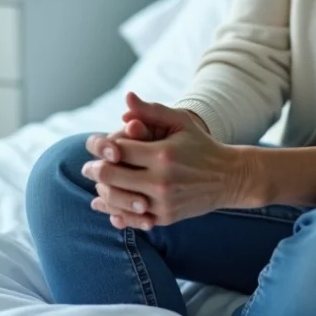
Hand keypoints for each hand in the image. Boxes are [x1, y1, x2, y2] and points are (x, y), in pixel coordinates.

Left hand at [82, 93, 249, 229]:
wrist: (228, 178)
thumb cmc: (201, 145)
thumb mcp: (180, 122)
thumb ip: (151, 110)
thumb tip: (127, 97)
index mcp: (162, 154)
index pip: (117, 150)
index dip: (99, 145)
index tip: (92, 143)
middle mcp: (161, 181)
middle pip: (111, 177)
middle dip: (94, 171)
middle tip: (87, 167)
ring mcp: (162, 203)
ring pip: (118, 201)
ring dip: (102, 193)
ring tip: (97, 186)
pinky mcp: (165, 218)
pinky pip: (132, 218)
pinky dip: (115, 213)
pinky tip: (106, 206)